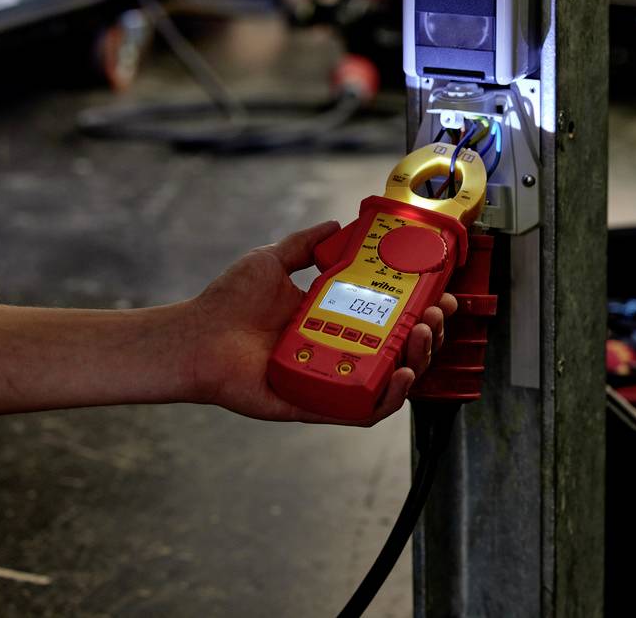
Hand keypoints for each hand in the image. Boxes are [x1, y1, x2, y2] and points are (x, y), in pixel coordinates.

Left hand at [185, 221, 456, 424]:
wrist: (195, 338)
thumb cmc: (227, 305)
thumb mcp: (272, 261)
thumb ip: (305, 244)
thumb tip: (336, 224)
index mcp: (336, 321)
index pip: (392, 319)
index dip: (422, 309)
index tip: (439, 293)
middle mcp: (341, 352)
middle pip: (402, 351)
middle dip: (430, 335)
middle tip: (435, 315)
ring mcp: (334, 380)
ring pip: (392, 382)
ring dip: (418, 362)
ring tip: (422, 337)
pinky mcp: (319, 406)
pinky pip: (364, 410)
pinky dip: (389, 398)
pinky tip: (400, 375)